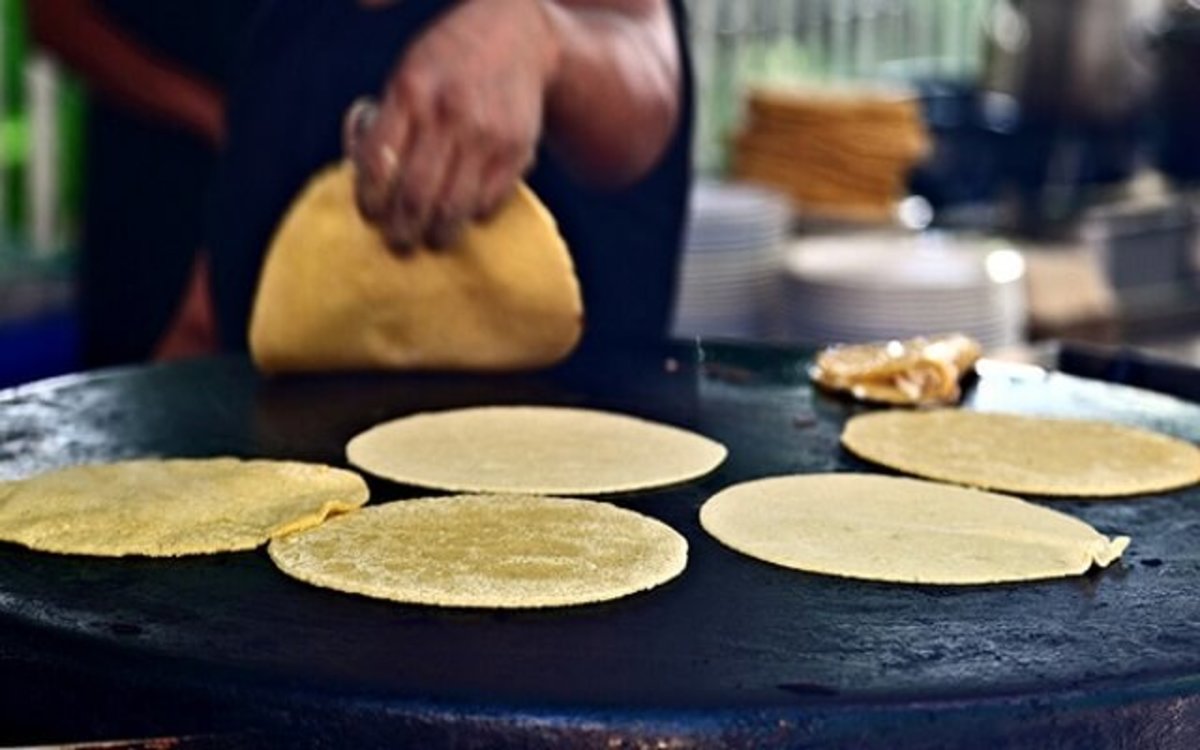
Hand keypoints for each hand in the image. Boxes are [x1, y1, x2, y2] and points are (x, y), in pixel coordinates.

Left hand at [344, 0, 559, 248]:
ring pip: (455, 207)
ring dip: (439, 235)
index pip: (377, 164)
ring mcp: (487, 134)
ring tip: (431, 240)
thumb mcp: (407, 75)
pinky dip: (475, 216)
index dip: (369, 200)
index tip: (370, 214)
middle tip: (398, 244)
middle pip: (415, 195)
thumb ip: (386, 123)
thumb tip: (366, 180)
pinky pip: (490, 201)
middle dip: (401, 231)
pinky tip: (465, 214)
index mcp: (410, 92)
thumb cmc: (448, 62)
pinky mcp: (517, 149)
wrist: (518, 34)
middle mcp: (449, 114)